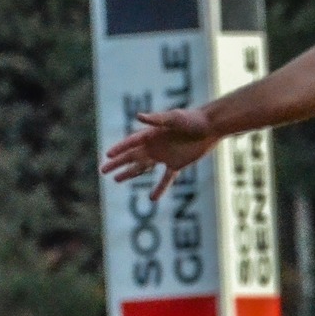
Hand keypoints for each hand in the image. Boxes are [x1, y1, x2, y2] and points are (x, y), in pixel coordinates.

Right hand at [101, 107, 217, 200]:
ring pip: (143, 167)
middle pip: (132, 157)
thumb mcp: (174, 118)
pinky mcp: (176, 164)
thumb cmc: (193, 119)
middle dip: (117, 163)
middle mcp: (154, 146)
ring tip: (116, 180)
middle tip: (103, 170)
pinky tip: (152, 198)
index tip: (107, 155)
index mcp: (151, 135)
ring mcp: (164, 156)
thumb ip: (156, 119)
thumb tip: (138, 117)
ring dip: (130, 174)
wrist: (211, 126)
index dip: (119, 149)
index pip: (131, 143)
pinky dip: (160, 188)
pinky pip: (166, 178)